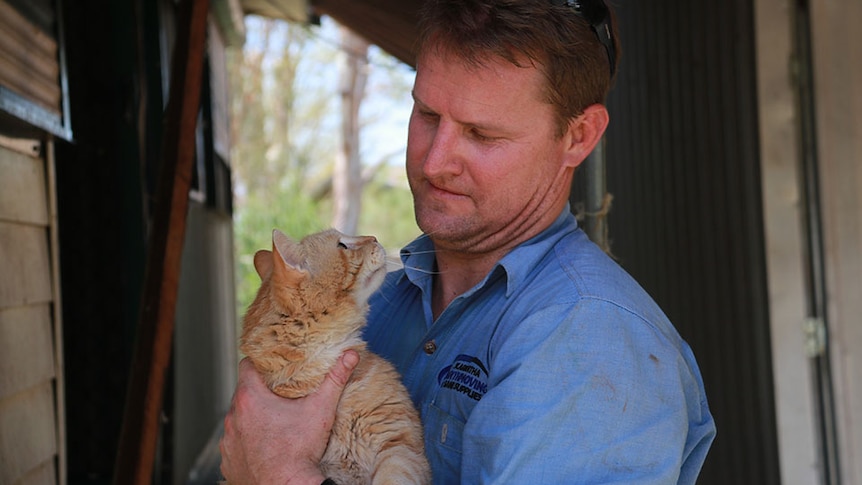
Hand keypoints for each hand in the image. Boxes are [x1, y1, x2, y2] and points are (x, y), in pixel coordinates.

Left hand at [219, 351, 359, 484]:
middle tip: (280, 396)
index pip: (247, 366)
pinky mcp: (229, 460)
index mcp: (250, 398)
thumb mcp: (321, 409)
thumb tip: (350, 355)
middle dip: (260, 392)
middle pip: (243, 393)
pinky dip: (246, 442)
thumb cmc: (300, 451)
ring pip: (237, 419)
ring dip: (251, 418)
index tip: (273, 367)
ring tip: (273, 423)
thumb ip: (335, 379)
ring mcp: (228, 440)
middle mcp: (233, 417)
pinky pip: (234, 444)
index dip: (260, 363)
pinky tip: (264, 445)